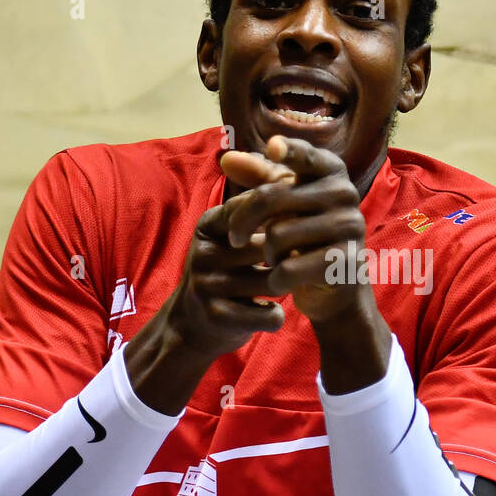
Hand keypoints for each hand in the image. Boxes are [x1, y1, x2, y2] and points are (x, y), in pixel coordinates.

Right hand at [123, 176, 293, 412]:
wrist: (192, 326)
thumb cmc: (226, 272)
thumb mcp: (232, 236)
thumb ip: (258, 206)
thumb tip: (291, 169)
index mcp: (209, 225)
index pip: (256, 209)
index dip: (287, 220)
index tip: (303, 231)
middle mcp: (203, 251)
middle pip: (269, 247)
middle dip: (290, 257)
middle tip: (300, 265)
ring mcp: (207, 284)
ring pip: (272, 281)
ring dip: (286, 287)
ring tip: (285, 287)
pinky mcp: (217, 316)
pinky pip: (267, 313)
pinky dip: (275, 315)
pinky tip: (272, 312)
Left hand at [220, 135, 369, 324]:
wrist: (337, 286)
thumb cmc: (305, 235)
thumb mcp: (284, 204)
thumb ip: (259, 178)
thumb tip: (227, 159)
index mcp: (331, 171)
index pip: (306, 155)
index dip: (288, 150)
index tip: (272, 147)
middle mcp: (344, 193)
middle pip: (271, 197)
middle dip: (242, 221)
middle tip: (234, 238)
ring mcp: (349, 225)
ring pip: (278, 235)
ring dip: (267, 253)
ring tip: (275, 258)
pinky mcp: (346, 260)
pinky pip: (290, 268)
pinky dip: (277, 278)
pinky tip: (281, 280)